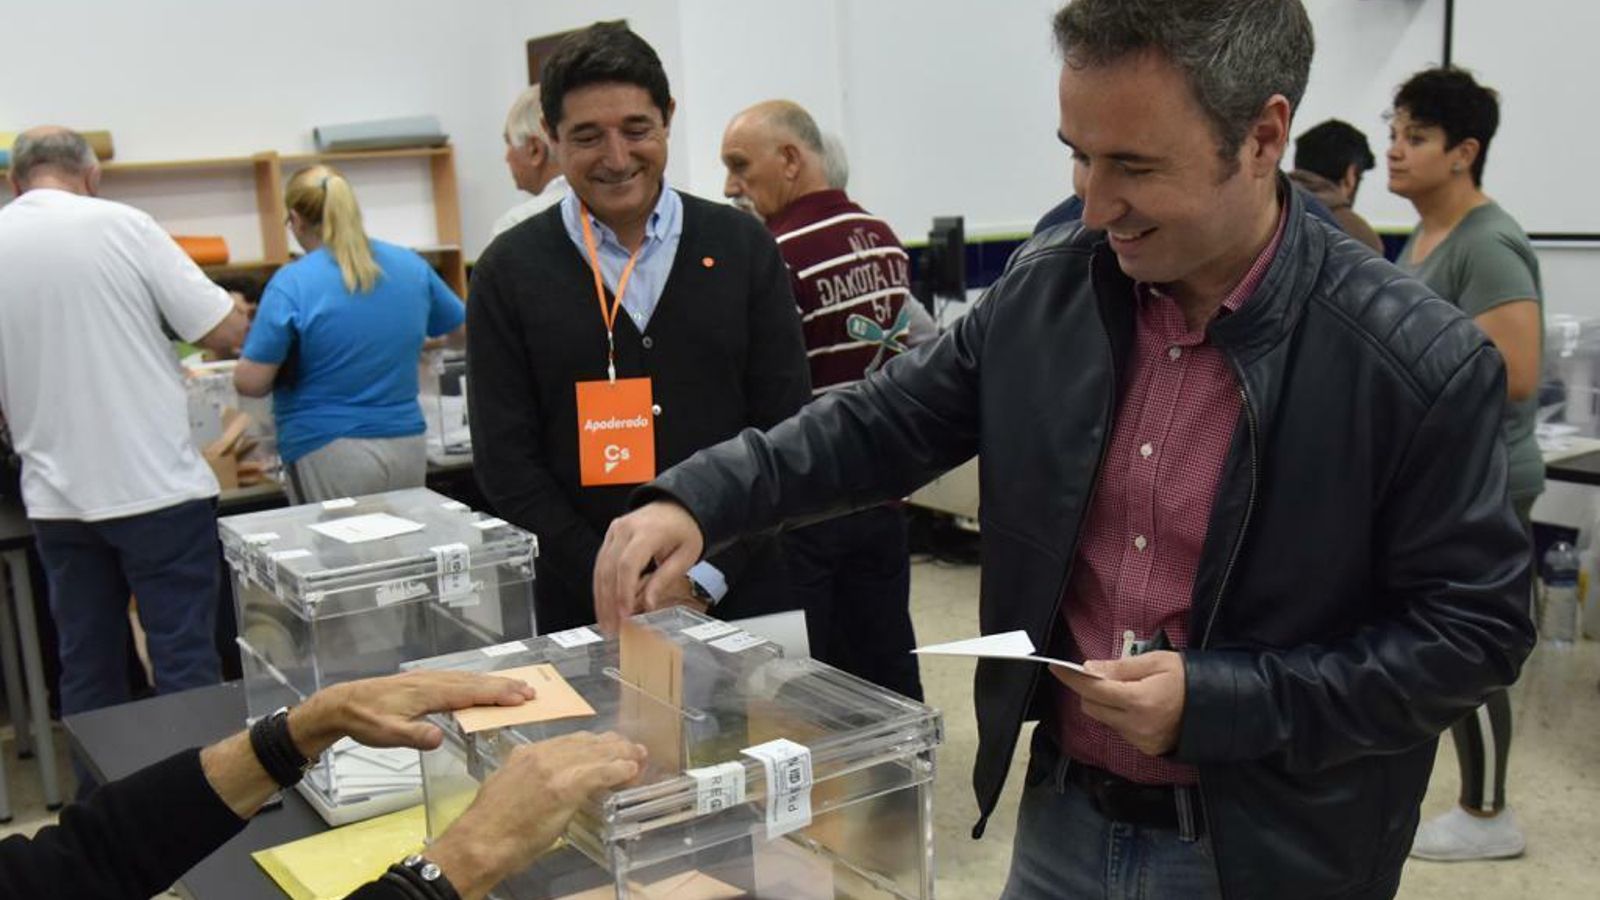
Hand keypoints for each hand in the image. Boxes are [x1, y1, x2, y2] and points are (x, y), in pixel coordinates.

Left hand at [288, 670, 535, 758]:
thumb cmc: (366, 720)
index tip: (521, 699)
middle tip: (532, 691)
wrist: (344, 703)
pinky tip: (483, 685)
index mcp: (429, 693)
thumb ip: (414, 736)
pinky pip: (460, 678)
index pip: (470, 693)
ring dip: (495, 682)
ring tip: (518, 686)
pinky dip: (479, 681)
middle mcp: (434, 681)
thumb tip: (438, 739)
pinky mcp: (425, 681)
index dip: (497, 695)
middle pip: (476, 682)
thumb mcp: (387, 734)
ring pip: (469, 678)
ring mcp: (430, 679)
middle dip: (505, 686)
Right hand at [425, 731, 646, 898]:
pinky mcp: (566, 786)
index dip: (590, 744)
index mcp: (525, 754)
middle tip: (628, 748)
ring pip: (597, 753)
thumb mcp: (506, 789)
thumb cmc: (490, 827)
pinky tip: (631, 772)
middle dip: (610, 744)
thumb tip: (543, 785)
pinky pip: (601, 772)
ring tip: (638, 756)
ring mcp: (554, 768)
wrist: (480, 842)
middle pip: (585, 742)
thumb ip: (527, 780)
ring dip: (621, 754)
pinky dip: (619, 770)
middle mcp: (541, 754)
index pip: (567, 741)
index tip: (603, 747)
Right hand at [592, 501, 704, 632]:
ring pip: (600, 568)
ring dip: (601, 598)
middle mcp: (626, 528)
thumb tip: (647, 605)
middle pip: (609, 569)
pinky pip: (601, 563)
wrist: (678, 507)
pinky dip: (601, 586)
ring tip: (606, 623)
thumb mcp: (685, 556)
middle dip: (609, 602)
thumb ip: (664, 580)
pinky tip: (604, 605)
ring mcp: (615, 530)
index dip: (623, 592)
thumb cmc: (685, 530)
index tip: (624, 615)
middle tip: (612, 628)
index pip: (628, 564)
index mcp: (648, 531)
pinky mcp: (611, 535)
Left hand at [1051, 651, 1186, 755]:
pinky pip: (1120, 731)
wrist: (1218, 707)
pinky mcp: (1146, 749)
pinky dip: (1121, 717)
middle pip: (1092, 708)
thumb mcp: (1156, 662)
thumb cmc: (1187, 678)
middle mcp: (1136, 725)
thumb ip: (1120, 668)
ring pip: (1105, 720)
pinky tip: (1139, 707)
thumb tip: (1089, 669)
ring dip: (1106, 705)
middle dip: (1090, 691)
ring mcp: (1141, 740)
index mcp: (1138, 700)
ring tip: (1129, 691)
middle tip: (1102, 676)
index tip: (1057, 667)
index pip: (1093, 690)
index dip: (1072, 678)